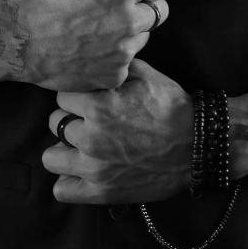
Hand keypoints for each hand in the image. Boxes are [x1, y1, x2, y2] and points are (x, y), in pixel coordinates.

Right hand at [17, 0, 170, 90]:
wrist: (22, 38)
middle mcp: (130, 20)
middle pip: (160, 12)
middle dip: (145, 6)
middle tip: (123, 7)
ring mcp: (124, 51)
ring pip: (143, 38)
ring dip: (130, 32)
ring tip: (101, 29)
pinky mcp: (114, 75)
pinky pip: (125, 63)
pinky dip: (114, 56)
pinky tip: (93, 49)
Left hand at [43, 59, 191, 202]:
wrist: (197, 144)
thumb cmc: (171, 106)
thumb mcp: (144, 74)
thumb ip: (113, 66)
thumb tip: (95, 55)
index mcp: (99, 106)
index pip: (61, 95)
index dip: (76, 94)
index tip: (88, 98)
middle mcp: (92, 138)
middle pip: (54, 123)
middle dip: (70, 118)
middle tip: (88, 120)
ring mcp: (95, 169)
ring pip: (51, 157)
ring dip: (65, 149)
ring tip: (82, 145)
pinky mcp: (103, 192)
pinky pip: (63, 189)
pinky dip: (69, 179)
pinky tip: (83, 169)